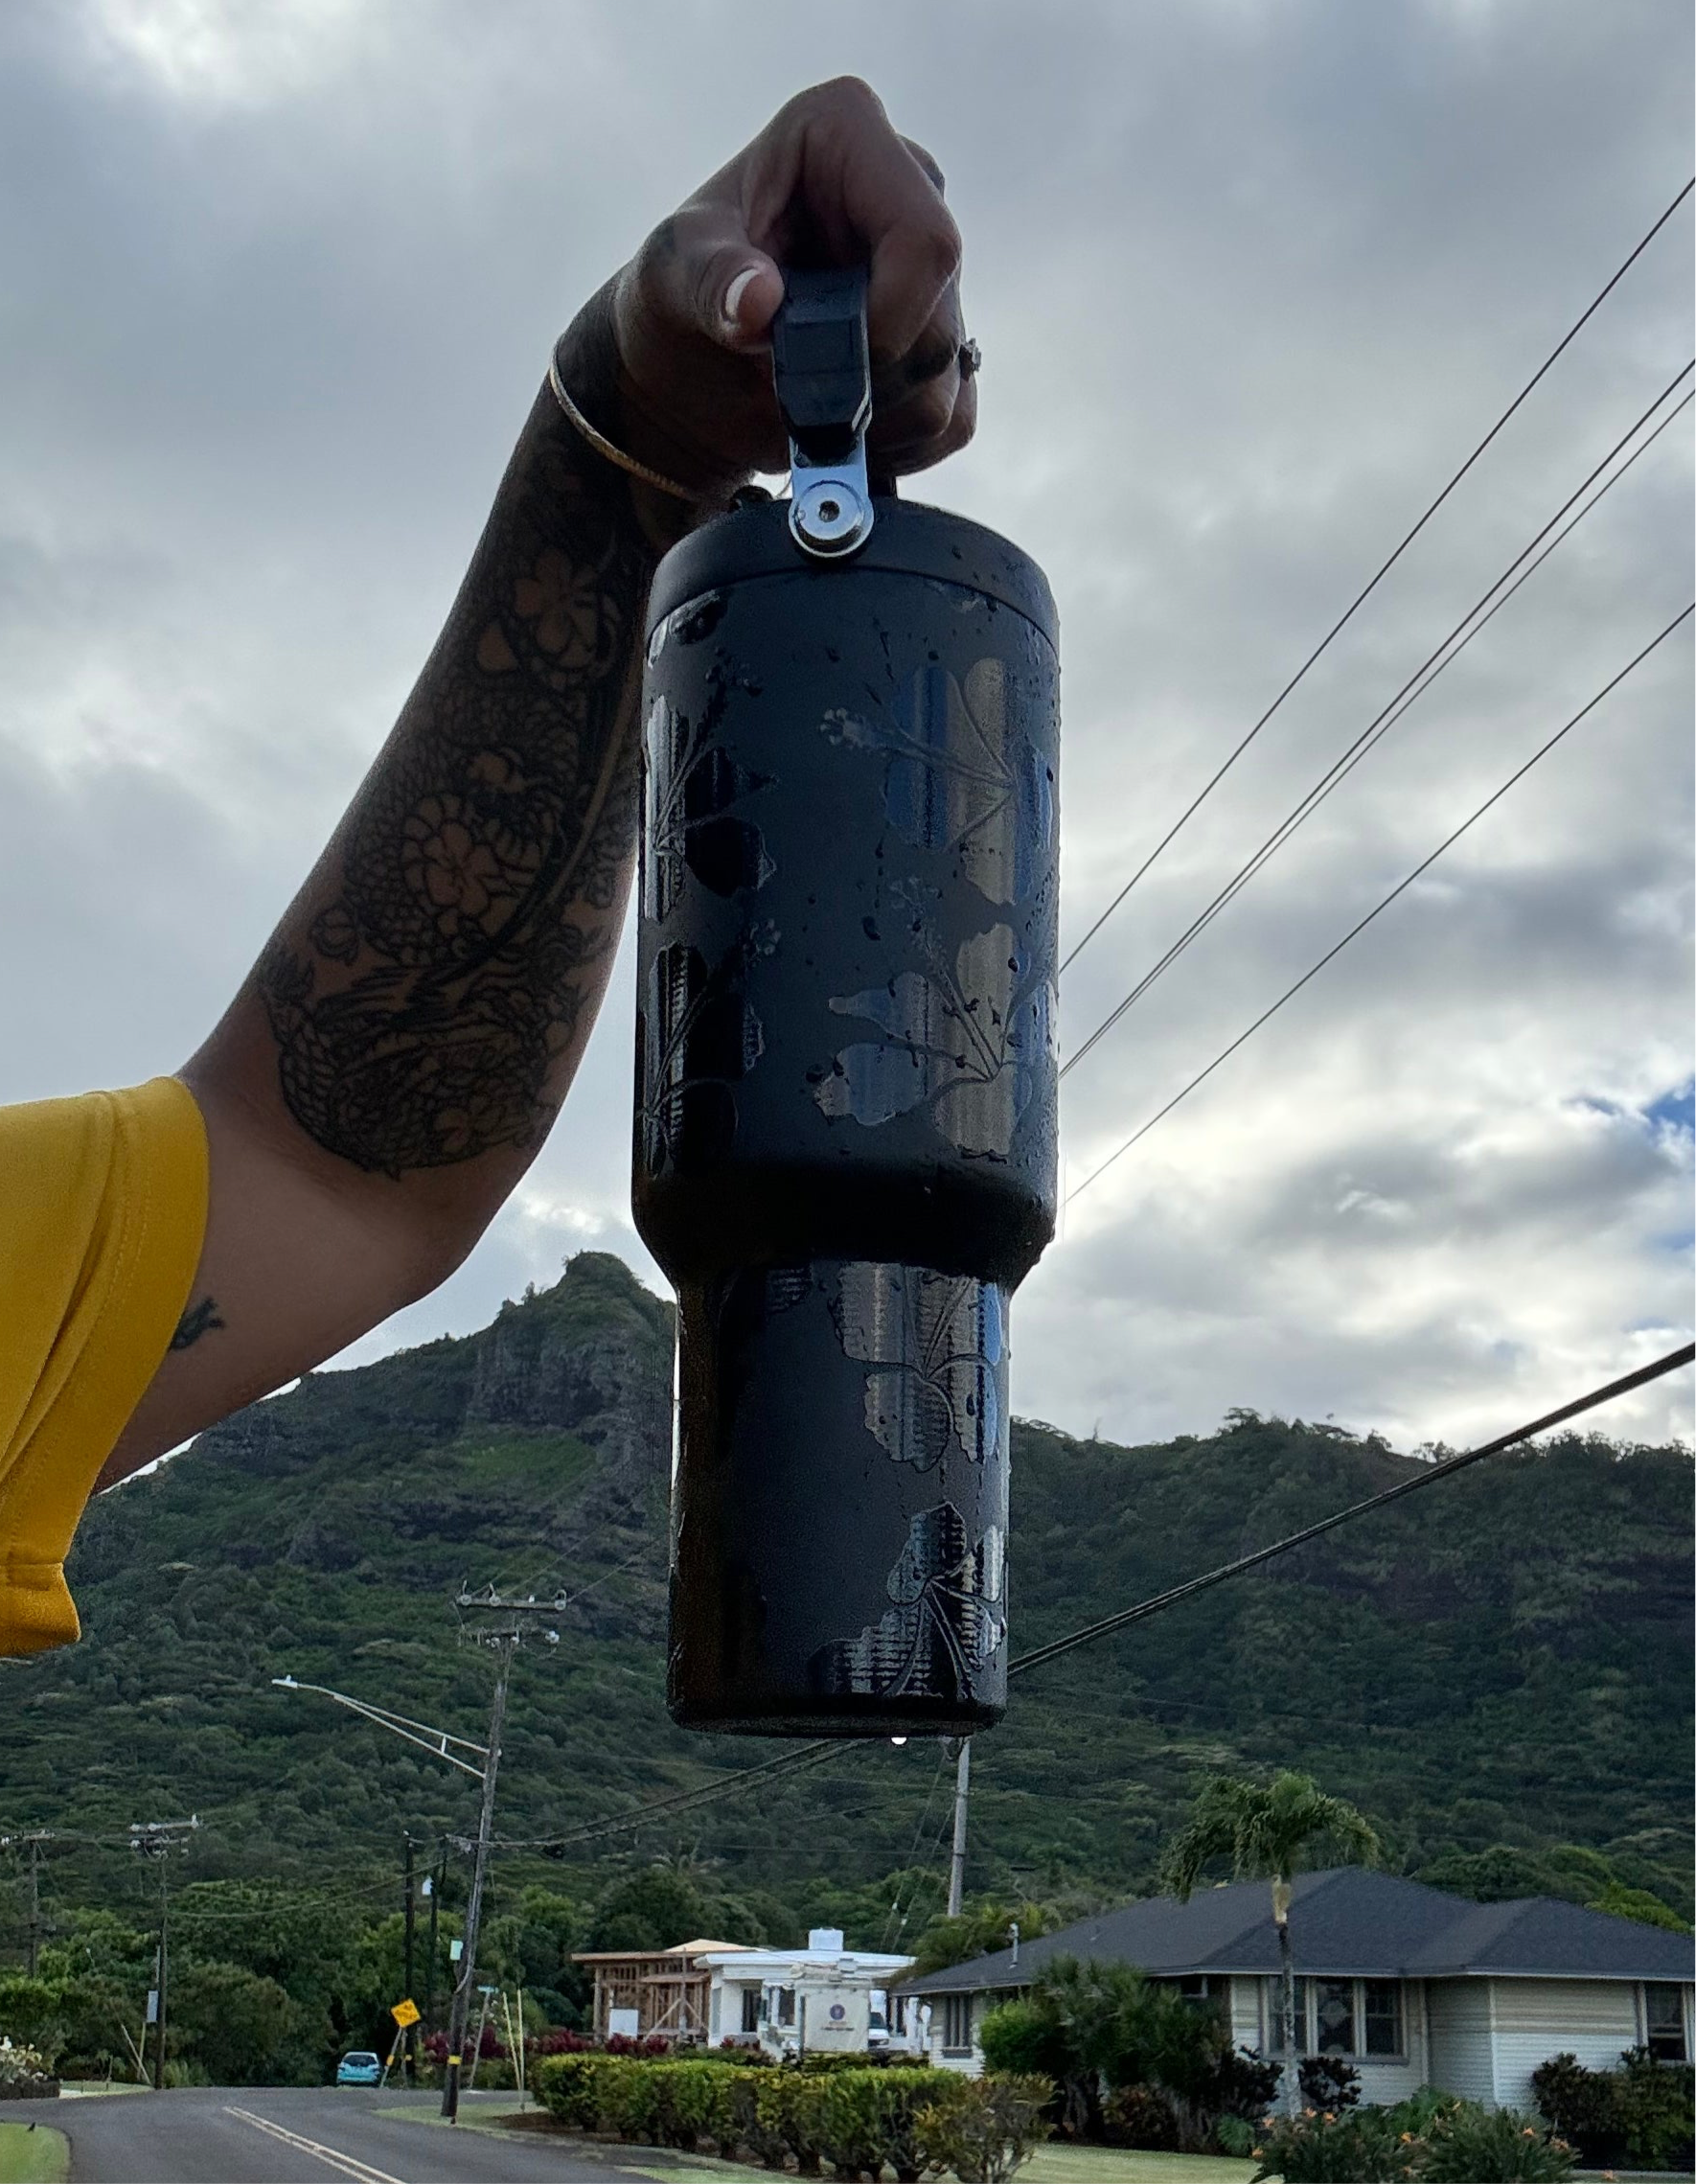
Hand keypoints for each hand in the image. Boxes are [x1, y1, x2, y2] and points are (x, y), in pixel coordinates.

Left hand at [603, 77, 973, 495]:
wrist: (687, 361)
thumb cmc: (678, 290)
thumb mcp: (673, 272)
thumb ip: (710, 280)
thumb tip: (757, 305)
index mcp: (847, 133)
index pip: (925, 239)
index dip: (889, 318)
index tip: (819, 360)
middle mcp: (908, 190)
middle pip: (938, 320)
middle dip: (863, 381)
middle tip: (790, 393)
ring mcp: (932, 274)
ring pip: (945, 378)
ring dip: (870, 421)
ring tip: (802, 410)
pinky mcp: (942, 343)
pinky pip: (953, 419)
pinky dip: (894, 448)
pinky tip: (839, 433)